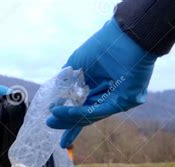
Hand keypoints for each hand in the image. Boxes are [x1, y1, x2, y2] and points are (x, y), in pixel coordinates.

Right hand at [46, 18, 156, 147]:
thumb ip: (66, 82)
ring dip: (70, 117)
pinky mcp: (126, 101)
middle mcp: (109, 97)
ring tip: (53, 116)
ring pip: (90, 115)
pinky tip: (67, 111)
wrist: (125, 35)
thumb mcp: (76, 65)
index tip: (50, 123)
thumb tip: (54, 99)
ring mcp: (118, 100)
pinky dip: (82, 112)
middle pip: (85, 116)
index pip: (81, 109)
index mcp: (98, 89)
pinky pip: (100, 110)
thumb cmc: (103, 46)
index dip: (67, 119)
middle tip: (49, 123)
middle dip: (66, 121)